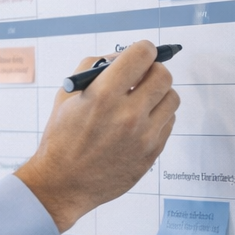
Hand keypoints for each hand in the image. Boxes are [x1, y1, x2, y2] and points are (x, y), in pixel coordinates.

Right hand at [14, 41, 178, 231]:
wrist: (62, 184)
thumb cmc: (61, 140)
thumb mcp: (66, 95)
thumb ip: (93, 68)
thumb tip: (121, 57)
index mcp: (104, 95)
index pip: (143, 54)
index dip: (141, 50)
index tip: (138, 55)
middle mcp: (128, 115)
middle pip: (163, 74)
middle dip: (152, 70)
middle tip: (140, 78)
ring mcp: (143, 136)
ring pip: (172, 98)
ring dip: (159, 94)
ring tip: (142, 101)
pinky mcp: (152, 152)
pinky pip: (169, 122)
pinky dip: (158, 116)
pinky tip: (140, 122)